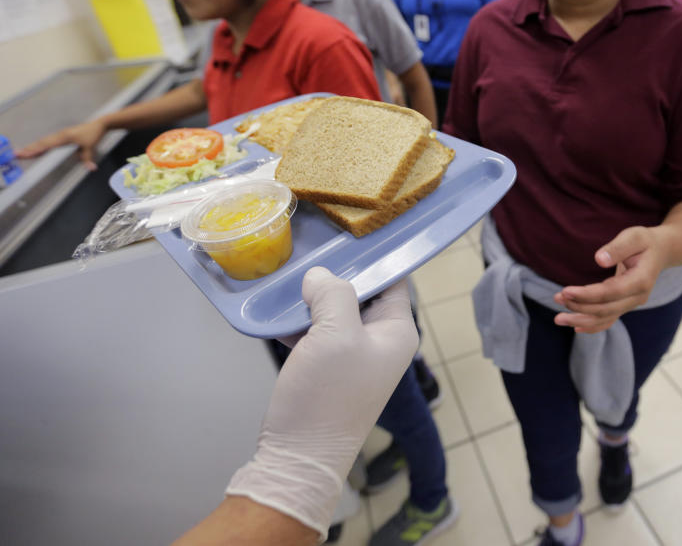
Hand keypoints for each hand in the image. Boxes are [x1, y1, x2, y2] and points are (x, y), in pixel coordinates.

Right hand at [15, 119, 106, 170]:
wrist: (99, 125)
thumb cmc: (93, 134)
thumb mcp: (90, 147)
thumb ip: (87, 158)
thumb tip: (90, 168)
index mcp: (64, 137)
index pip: (47, 145)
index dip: (36, 150)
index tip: (25, 154)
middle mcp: (60, 135)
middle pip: (42, 143)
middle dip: (29, 149)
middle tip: (17, 154)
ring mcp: (61, 135)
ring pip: (44, 141)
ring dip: (33, 147)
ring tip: (23, 152)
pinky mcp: (63, 136)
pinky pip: (49, 141)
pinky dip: (41, 145)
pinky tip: (38, 148)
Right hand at [226, 268, 418, 535]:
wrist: (298, 459)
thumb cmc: (327, 397)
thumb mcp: (335, 333)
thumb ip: (333, 293)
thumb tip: (320, 277)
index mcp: (397, 332)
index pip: (393, 279)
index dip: (371, 256)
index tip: (345, 232)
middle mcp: (381, 343)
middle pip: (359, 293)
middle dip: (332, 276)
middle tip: (306, 251)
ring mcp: (353, 359)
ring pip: (332, 313)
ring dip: (310, 300)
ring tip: (285, 279)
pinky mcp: (326, 372)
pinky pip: (315, 335)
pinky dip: (297, 323)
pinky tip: (275, 314)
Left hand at [553, 227, 668, 333]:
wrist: (661, 252)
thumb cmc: (645, 242)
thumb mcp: (634, 237)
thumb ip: (617, 248)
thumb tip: (599, 259)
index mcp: (641, 280)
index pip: (611, 292)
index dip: (587, 295)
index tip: (566, 291)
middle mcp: (638, 297)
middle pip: (606, 309)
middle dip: (579, 306)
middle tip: (557, 298)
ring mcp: (632, 304)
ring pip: (605, 318)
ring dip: (581, 319)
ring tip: (558, 318)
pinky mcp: (625, 305)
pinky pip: (608, 320)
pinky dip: (592, 325)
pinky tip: (575, 327)